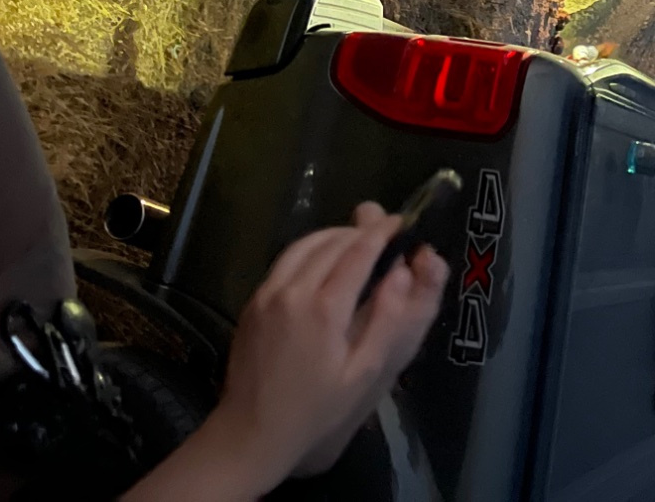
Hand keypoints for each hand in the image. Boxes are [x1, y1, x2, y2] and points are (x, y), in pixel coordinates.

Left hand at [125, 205, 447, 500]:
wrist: (252, 430)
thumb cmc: (316, 409)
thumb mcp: (362, 374)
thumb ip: (386, 321)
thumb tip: (403, 273)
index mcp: (324, 308)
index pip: (358, 252)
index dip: (382, 234)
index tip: (401, 223)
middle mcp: (293, 290)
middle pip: (332, 242)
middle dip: (361, 231)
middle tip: (384, 230)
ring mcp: (268, 292)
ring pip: (305, 244)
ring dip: (334, 235)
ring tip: (357, 239)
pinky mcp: (253, 300)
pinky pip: (286, 260)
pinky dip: (310, 249)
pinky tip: (322, 259)